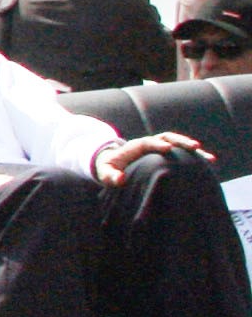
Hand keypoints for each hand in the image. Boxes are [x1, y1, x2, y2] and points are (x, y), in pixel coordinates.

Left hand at [95, 130, 210, 184]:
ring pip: (176, 143)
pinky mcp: (165, 155)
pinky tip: (210, 162)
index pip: (146, 142)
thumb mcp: (105, 174)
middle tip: (195, 146)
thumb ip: (111, 177)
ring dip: (191, 148)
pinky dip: (194, 155)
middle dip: (180, 141)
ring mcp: (157, 148)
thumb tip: (120, 179)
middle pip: (165, 137)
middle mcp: (148, 144)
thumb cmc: (109, 170)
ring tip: (209, 157)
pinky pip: (181, 152)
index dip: (156, 144)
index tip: (168, 148)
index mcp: (134, 147)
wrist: (112, 164)